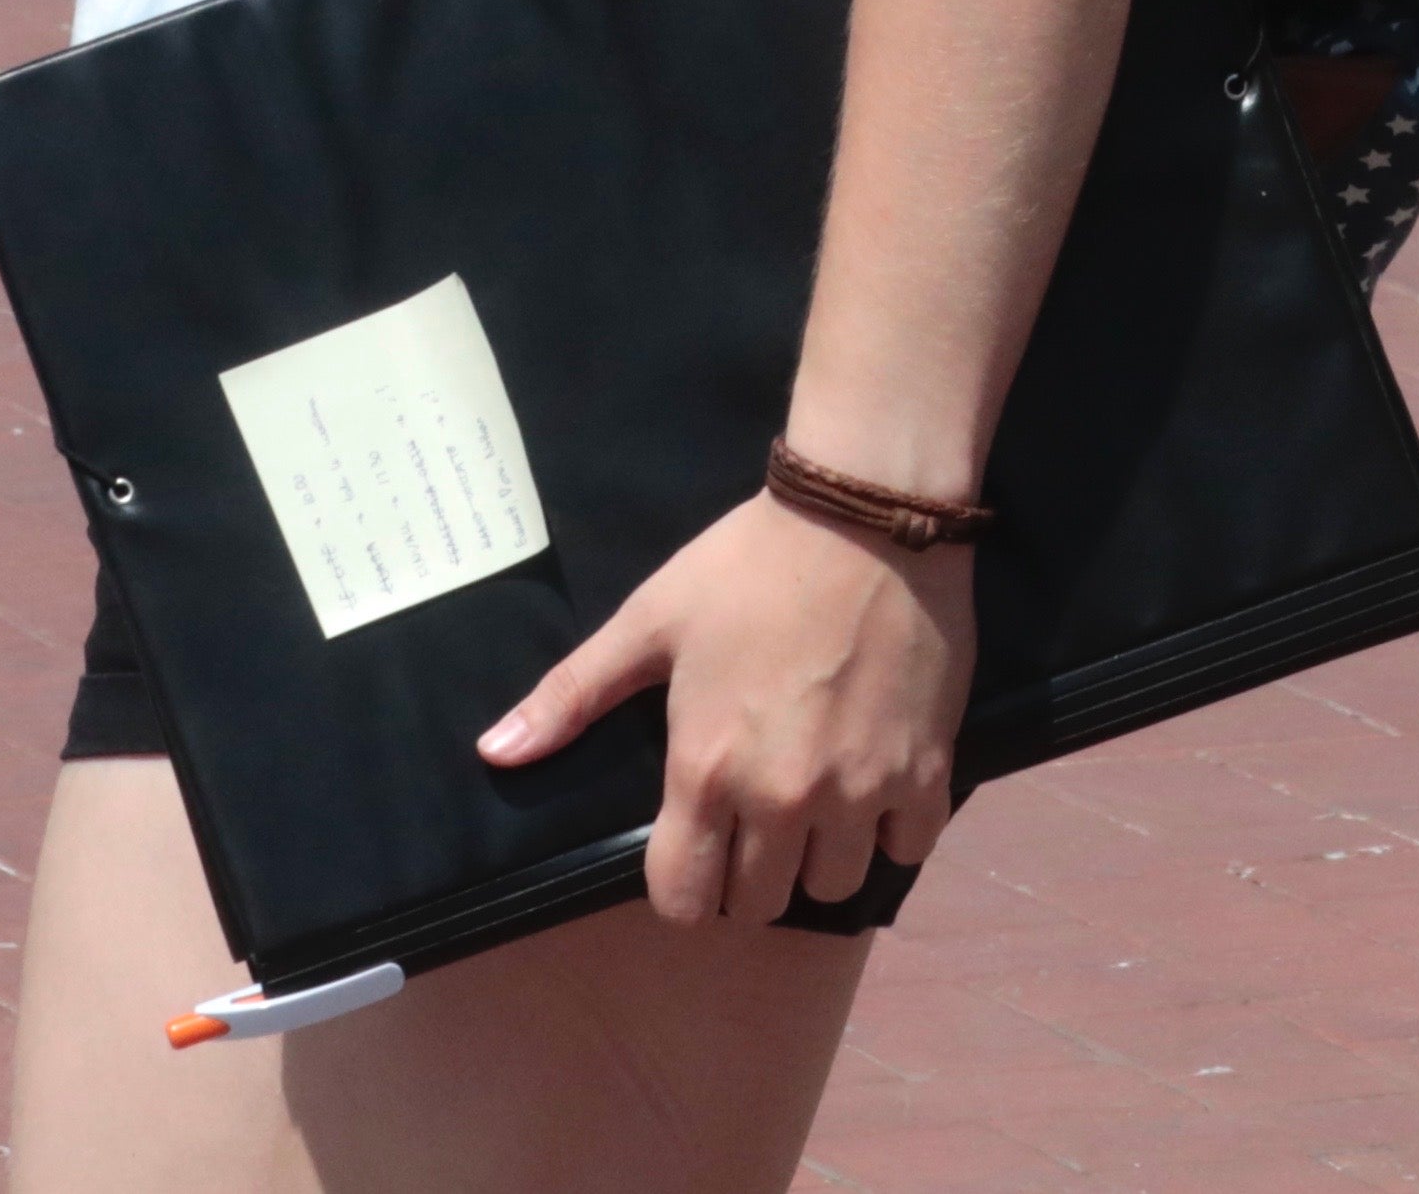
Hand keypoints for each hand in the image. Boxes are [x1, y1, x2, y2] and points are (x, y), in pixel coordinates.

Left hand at [481, 493, 971, 924]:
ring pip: (835, 885)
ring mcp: (860, 791)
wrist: (865, 515)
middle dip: (750, 871)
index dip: (683, 884)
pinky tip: (876, 786)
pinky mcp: (926, 770)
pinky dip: (891, 830)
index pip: (684, 901)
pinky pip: (908, 848)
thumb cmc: (749, 565)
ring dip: (820, 855)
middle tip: (755, 815)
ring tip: (817, 803)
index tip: (694, 846)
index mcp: (706, 769)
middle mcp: (783, 799)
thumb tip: (493, 752)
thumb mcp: (650, 620)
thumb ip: (572, 694)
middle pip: (761, 903)